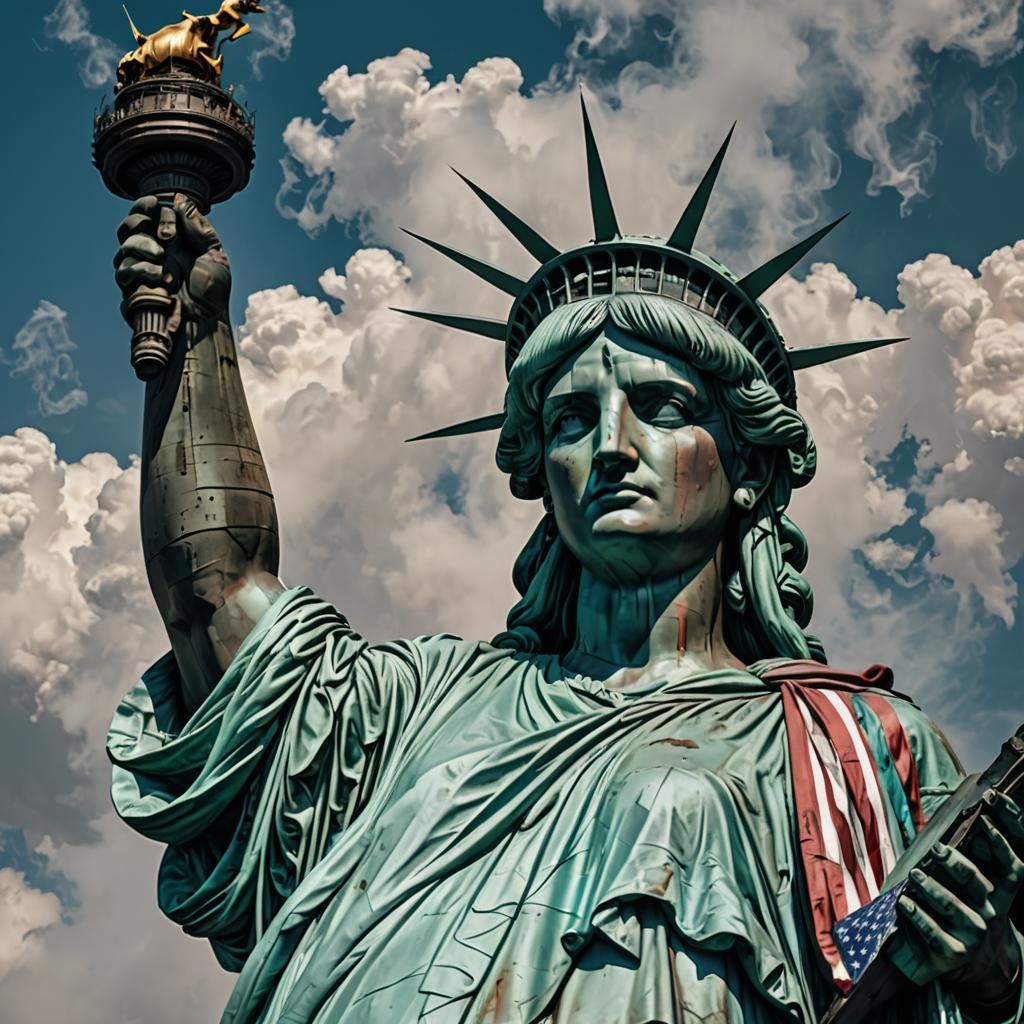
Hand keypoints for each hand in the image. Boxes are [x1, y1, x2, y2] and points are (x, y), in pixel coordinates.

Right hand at [113, 193, 231, 339]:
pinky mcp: (133, 291)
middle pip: (128, 227)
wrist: (206, 323)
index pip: (147, 214)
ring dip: (142, 246)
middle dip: (139, 222)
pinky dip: (142, 271)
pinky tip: (162, 279)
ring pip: (123, 248)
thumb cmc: (213, 292)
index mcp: (170, 241)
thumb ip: (198, 227)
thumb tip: (180, 199)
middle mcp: (152, 254)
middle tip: (160, 233)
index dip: (147, 205)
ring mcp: (141, 272)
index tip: (156, 203)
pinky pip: (124, 273)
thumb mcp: (213, 255)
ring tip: (163, 258)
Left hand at [887, 790, 1023, 1013]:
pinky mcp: (953, 953)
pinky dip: (916, 915)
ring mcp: (973, 934)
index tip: (984, 819)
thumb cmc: (957, 914)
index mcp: (997, 894)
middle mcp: (990, 914)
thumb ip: (962, 864)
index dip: (1000, 843)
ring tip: (914, 875)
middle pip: (976, 883)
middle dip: (956, 864)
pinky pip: (933, 930)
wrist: (961, 966)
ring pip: (952, 906)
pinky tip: (904, 903)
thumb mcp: (968, 892)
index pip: (1011, 866)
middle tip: (936, 850)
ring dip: (931, 889)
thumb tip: (947, 827)